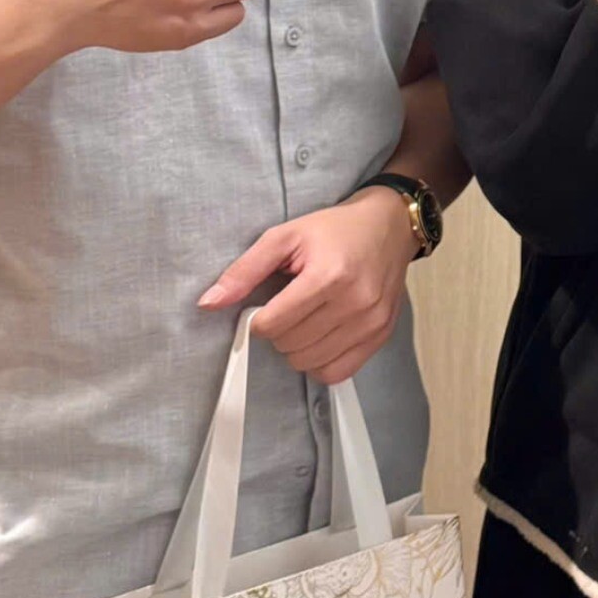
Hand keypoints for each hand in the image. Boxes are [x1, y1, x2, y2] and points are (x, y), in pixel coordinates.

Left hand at [198, 189, 413, 383]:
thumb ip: (244, 270)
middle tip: (290, 307)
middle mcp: (354, 302)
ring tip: (307, 320)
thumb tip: (207, 303)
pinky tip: (321, 338)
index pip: (273, 324)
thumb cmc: (334, 229)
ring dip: (298, 348)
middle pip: (290, 346)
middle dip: (280, 331)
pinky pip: (338, 372)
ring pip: (311, 363)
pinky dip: (321, 363)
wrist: (389, 225)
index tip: (268, 304)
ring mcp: (371, 322)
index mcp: (328, 275)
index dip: (260, 318)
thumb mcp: (285, 236)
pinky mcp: (381, 335)